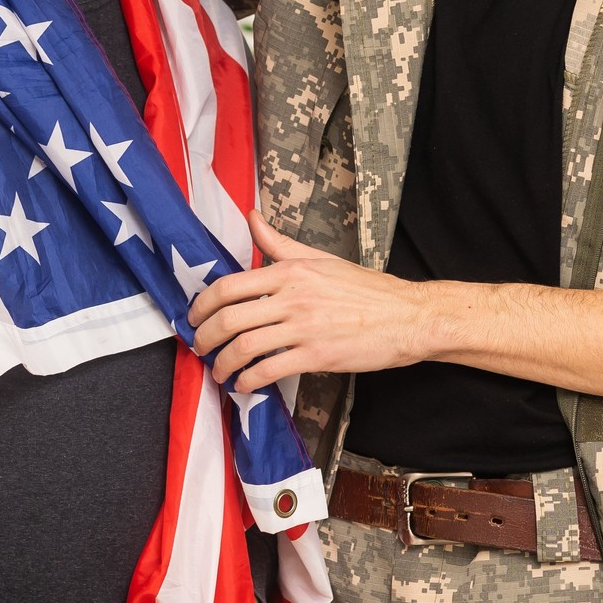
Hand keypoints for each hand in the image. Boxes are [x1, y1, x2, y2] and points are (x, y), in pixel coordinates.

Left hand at [189, 212, 433, 392]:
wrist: (407, 316)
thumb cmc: (367, 289)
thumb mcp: (320, 259)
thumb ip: (280, 243)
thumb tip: (253, 218)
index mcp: (291, 271)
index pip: (230, 285)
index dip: (202, 305)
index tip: (194, 317)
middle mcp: (293, 297)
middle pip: (230, 318)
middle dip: (205, 337)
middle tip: (199, 347)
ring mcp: (304, 328)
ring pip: (245, 346)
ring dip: (222, 363)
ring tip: (219, 371)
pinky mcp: (317, 356)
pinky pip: (269, 370)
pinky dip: (249, 380)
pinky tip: (245, 384)